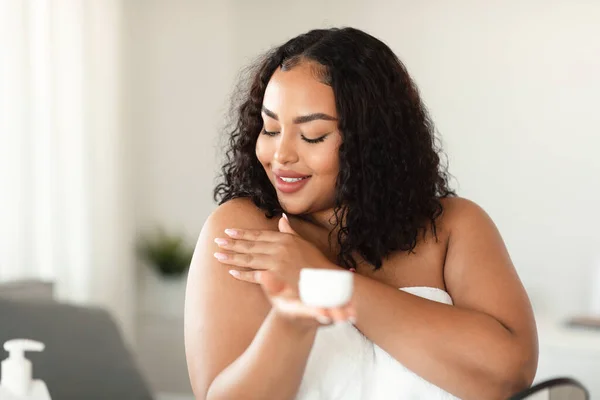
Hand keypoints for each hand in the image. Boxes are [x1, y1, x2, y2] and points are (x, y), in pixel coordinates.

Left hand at [213, 214, 355, 325]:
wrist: (325, 284)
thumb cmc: (315, 265)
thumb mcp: (304, 244)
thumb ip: (290, 232)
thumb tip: (282, 219)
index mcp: (285, 239)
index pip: (259, 235)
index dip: (242, 234)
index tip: (229, 231)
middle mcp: (279, 249)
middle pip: (250, 246)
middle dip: (232, 243)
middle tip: (217, 241)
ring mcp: (276, 263)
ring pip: (248, 259)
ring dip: (232, 257)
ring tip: (218, 255)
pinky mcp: (274, 277)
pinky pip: (254, 275)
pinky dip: (242, 273)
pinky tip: (231, 271)